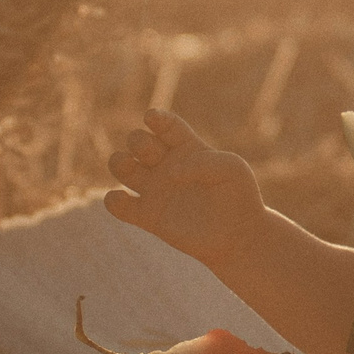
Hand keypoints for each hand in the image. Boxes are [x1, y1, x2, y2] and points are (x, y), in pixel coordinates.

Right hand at [103, 108, 267, 265]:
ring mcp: (155, 189)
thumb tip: (171, 173)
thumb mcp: (232, 169)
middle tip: (154, 156)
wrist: (238, 235)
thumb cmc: (239, 197)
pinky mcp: (147, 216)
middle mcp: (166, 165)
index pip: (164, 125)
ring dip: (118, 162)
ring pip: (120, 165)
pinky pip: (116, 204)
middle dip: (138, 142)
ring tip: (130, 168)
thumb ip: (204, 162)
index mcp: (187, 148)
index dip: (155, 118)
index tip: (152, 118)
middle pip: (138, 141)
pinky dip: (113, 200)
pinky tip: (123, 200)